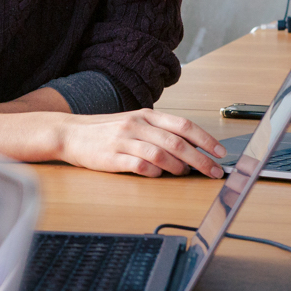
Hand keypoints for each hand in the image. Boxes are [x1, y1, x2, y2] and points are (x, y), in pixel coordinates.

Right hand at [58, 110, 226, 177]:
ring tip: (185, 174)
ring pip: (161, 153)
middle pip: (176, 142)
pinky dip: (154, 172)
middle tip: (213, 171)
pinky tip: (159, 175)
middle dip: (200, 158)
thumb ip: (159, 132)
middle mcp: (137, 125)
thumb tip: (190, 148)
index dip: (205, 139)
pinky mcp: (113, 157)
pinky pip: (140, 165)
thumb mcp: (134, 123)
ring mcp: (124, 140)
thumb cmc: (105, 131)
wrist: (70, 133)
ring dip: (178, 166)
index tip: (219, 152)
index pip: (183, 125)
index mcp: (146, 115)